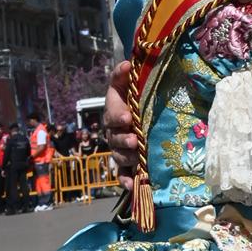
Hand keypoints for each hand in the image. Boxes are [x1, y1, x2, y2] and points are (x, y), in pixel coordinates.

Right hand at [104, 60, 137, 190]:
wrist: (137, 108)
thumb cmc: (133, 94)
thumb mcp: (127, 81)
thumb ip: (124, 73)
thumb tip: (127, 63)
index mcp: (114, 110)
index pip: (113, 114)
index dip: (118, 115)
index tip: (129, 117)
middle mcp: (114, 131)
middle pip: (115, 138)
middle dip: (124, 139)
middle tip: (135, 140)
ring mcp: (119, 147)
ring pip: (119, 155)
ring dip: (127, 157)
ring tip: (139, 158)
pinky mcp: (126, 162)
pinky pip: (122, 173)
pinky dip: (126, 180)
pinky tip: (134, 186)